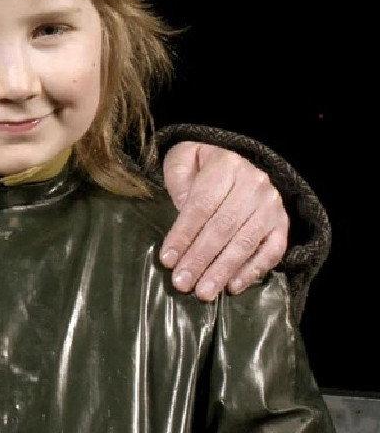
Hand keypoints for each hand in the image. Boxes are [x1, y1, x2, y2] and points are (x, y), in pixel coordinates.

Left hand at [159, 142, 288, 301]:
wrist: (234, 158)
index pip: (201, 206)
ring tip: (204, 292)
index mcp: (226, 166)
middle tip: (182, 284)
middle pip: (223, 227)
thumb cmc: (200, 167)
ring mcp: (272, 205)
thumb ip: (179, 185)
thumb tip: (182, 226)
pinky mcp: (282, 223)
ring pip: (246, 242)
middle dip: (200, 259)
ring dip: (223, 271)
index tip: (167, 260)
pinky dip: (252, 271)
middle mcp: (255, 184)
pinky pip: (272, 251)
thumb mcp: (182, 162)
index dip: (183, 235)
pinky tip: (233, 287)